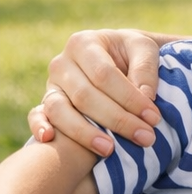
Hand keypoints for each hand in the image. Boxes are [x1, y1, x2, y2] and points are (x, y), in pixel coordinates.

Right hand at [29, 29, 163, 154]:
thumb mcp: (145, 49)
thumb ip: (145, 69)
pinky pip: (36, 115)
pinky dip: (39, 126)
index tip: (153, 117)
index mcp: (85, 43)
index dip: (129, 98)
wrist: (118, 56)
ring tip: (110, 150)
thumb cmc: (133, 52)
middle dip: (117, 120)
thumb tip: (145, 97)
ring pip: (60, 110)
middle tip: (145, 138)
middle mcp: (62, 63)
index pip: (105, 74)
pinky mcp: (45, 103)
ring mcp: (51, 84)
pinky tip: (49, 140)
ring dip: (85, 133)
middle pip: (85, 96)